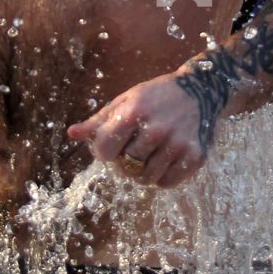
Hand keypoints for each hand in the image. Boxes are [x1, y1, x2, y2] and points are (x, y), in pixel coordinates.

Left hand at [67, 72, 212, 187]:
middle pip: (126, 165)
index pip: (105, 151)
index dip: (104, 152)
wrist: (200, 90)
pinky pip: (166, 183)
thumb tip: (71, 133)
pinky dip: (161, 177)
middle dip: (124, 161)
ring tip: (148, 154)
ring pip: (146, 178)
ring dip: (142, 171)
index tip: (111, 146)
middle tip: (132, 149)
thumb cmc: (156, 96)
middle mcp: (157, 129)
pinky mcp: (194, 156)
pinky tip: (163, 160)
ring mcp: (177, 144)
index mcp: (135, 112)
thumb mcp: (126, 100)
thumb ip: (99, 121)